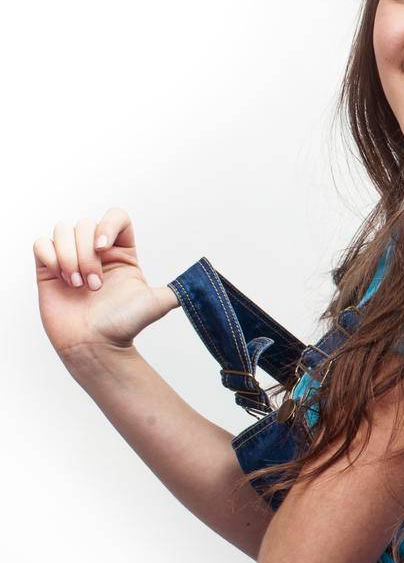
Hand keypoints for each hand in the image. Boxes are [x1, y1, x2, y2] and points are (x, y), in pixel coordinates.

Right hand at [34, 208, 177, 364]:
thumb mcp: (158, 303)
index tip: (104, 248)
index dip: (108, 224)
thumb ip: (180, 289)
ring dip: (68, 256)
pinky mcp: (48, 270)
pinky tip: (62, 279)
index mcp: (123, 253)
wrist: (96, 345)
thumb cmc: (124, 325)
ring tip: (78, 285)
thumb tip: (204, 281)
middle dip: (87, 253)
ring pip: (62, 230)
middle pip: (85, 224)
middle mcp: (96, 253)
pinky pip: (41, 244)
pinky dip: (50, 257)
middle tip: (94, 285)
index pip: (116, 217)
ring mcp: (71, 259)